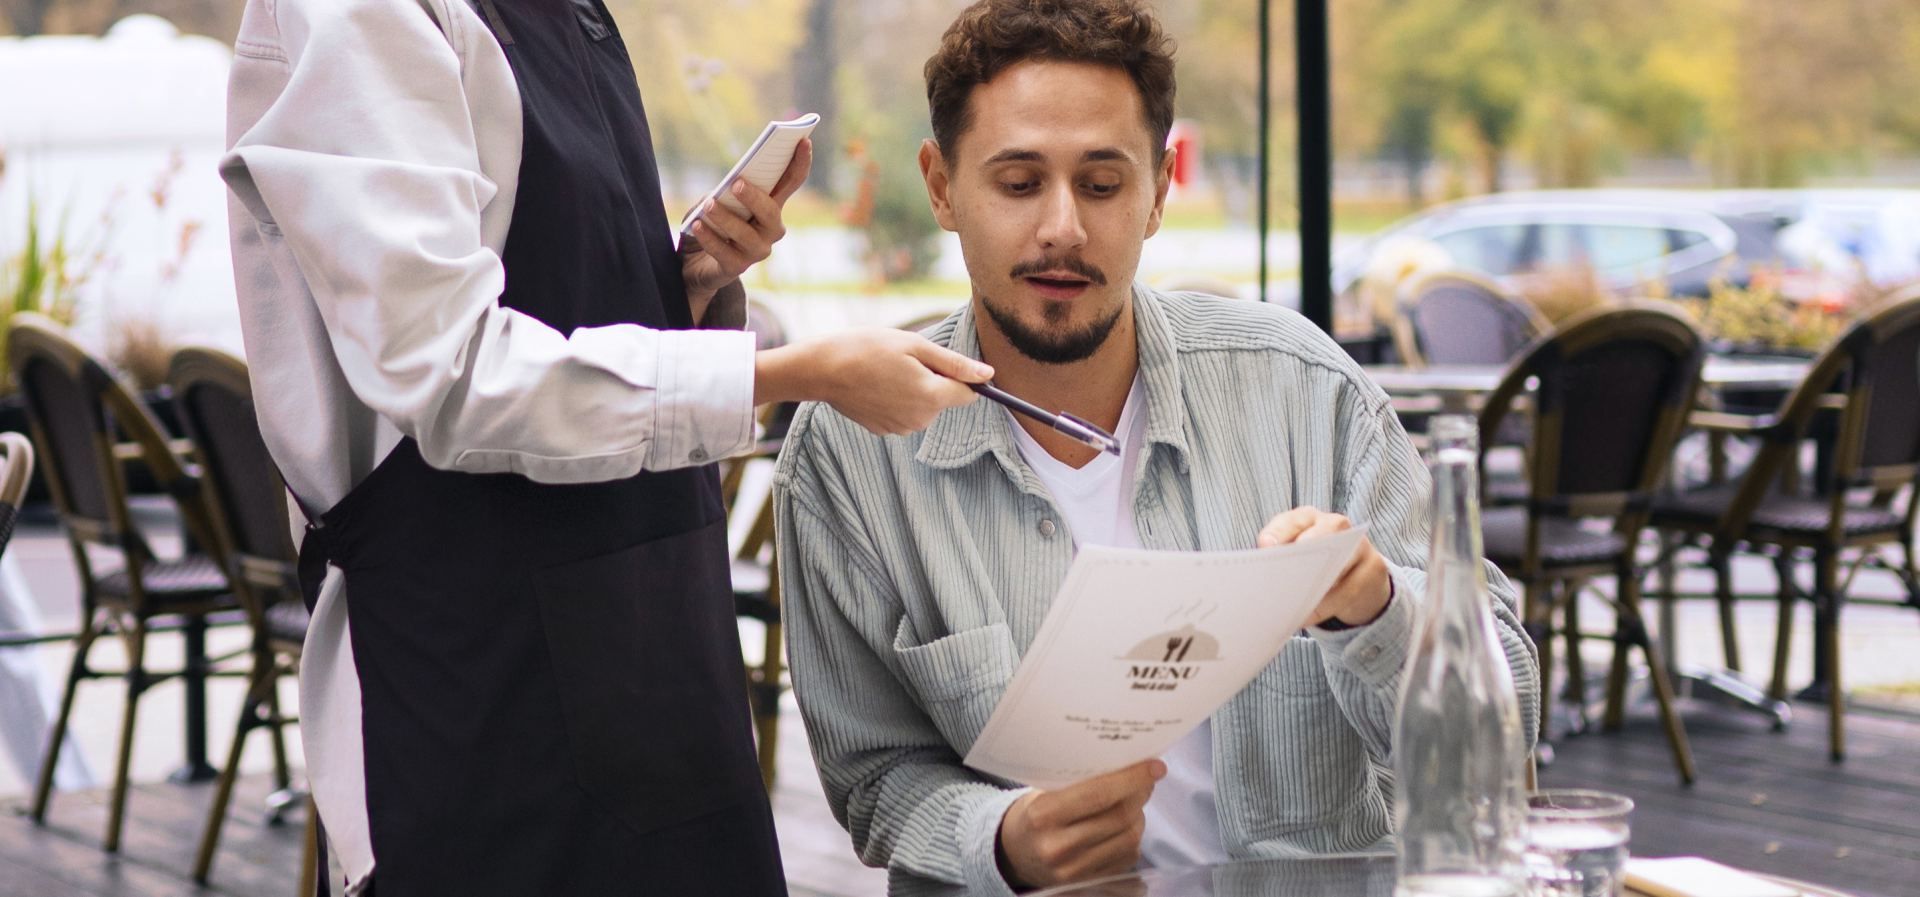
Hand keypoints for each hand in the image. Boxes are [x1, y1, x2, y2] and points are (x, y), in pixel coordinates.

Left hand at [680, 138, 811, 322]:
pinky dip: (710, 237)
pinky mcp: (737, 267)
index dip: (800, 162)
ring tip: (707, 205)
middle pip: (771, 212)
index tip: (803, 140)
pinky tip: (697, 226)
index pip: (791, 182)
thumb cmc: (711, 223)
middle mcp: (770, 230)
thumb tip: (727, 189)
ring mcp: (756, 251)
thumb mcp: (717, 200)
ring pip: (746, 234)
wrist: (695, 262)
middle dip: (755, 197)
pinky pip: (724, 252)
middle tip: (736, 183)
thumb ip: (726, 192)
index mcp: (770, 206)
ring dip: (725, 218)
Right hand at [754, 328, 992, 434]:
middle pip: (944, 399)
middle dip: (934, 380)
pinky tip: (876, 385)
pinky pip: (904, 413)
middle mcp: (921, 419)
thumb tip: (988, 375)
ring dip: (915, 390)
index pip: (970, 394)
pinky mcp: (884, 430)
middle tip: (905, 360)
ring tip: (887, 371)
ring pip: (924, 407)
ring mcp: (901, 428)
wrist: (823, 370)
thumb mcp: (915, 346)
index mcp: (932, 396)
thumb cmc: (868, 349)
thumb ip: (955, 364)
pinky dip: (896, 399)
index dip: (964, 377)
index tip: (945, 362)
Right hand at [997, 760, 1163, 889]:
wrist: (1014, 853)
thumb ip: (1079, 781)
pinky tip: (1125, 823)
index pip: (1098, 793)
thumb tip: (1126, 761)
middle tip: (1148, 777)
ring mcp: (1073, 869)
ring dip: (1139, 814)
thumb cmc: (1034, 813)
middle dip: (1140, 792)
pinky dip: (1133, 835)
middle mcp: (1057, 846)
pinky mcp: (1087, 883)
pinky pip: (1127, 856)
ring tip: (1134, 799)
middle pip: (1119, 816)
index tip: (1153, 765)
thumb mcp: (1043, 791)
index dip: (1132, 778)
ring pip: (1128, 837)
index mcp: (1043, 815)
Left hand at [1257, 507, 1391, 627]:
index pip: (1293, 519)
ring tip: (1291, 604)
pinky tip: (1305, 617)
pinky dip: (1324, 606)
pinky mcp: (1375, 568)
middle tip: (1287, 570)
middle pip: (1326, 532)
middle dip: (1307, 550)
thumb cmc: (1317, 565)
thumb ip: (1281, 560)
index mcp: (1309, 518)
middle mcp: (1336, 524)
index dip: (1279, 532)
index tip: (1265, 546)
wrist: (1360, 577)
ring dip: (1315, 586)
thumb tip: (1262, 579)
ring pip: (1340, 563)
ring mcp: (1360, 544)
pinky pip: (1348, 590)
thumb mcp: (1297, 557)